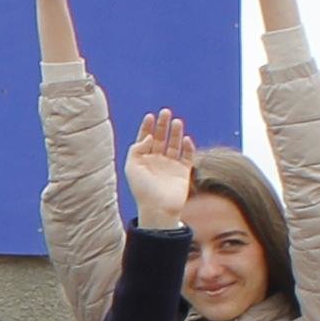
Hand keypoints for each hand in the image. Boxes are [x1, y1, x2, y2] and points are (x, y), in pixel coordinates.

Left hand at [122, 108, 198, 228]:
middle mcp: (157, 161)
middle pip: (160, 138)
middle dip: (163, 125)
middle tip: (165, 112)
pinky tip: (185, 139)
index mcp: (143, 160)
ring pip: (175, 145)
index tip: (150, 116)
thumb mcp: (131, 167)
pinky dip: (188, 147)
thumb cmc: (142, 190)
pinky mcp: (183, 172)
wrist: (158, 208)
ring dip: (176, 133)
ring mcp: (170, 166)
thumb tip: (148, 137)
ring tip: (177, 121)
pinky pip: (188, 156)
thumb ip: (137, 149)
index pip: (145, 139)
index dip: (147, 127)